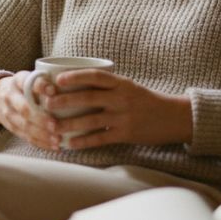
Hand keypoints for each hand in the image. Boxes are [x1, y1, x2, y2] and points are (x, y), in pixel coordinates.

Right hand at [0, 72, 61, 150]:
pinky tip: (54, 146)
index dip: (40, 87)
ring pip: (25, 126)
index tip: (53, 91)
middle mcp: (11, 97)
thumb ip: (46, 81)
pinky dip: (41, 143)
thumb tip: (72, 86)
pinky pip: (26, 137)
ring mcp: (9, 114)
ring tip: (58, 139)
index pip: (27, 82)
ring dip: (42, 134)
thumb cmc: (24, 86)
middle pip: (24, 109)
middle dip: (41, 118)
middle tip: (55, 124)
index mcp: (18, 81)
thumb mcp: (30, 77)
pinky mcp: (12, 128)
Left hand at [43, 70, 192, 149]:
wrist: (173, 117)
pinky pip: (100, 138)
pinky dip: (83, 141)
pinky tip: (70, 144)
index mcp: (121, 83)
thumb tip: (77, 81)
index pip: (95, 76)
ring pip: (90, 119)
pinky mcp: (125, 134)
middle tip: (47, 103)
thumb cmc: (146, 100)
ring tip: (52, 126)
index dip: (75, 76)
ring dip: (69, 124)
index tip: (58, 79)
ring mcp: (123, 117)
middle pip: (88, 97)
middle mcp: (121, 98)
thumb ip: (108, 85)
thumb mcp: (129, 87)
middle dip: (65, 100)